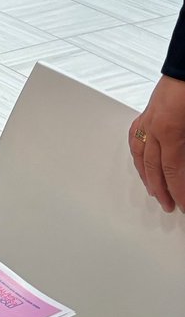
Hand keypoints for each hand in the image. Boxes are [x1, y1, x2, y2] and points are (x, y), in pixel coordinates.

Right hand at [128, 75, 184, 211]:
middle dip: (161, 189)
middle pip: (153, 167)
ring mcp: (149, 118)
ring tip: (153, 189)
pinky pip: (136, 136)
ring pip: (139, 153)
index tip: (183, 206)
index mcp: (169, 132)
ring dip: (145, 174)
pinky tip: (139, 159)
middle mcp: (154, 126)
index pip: (172, 173)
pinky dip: (137, 152)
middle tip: (170, 205)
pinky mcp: (148, 111)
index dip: (178, 193)